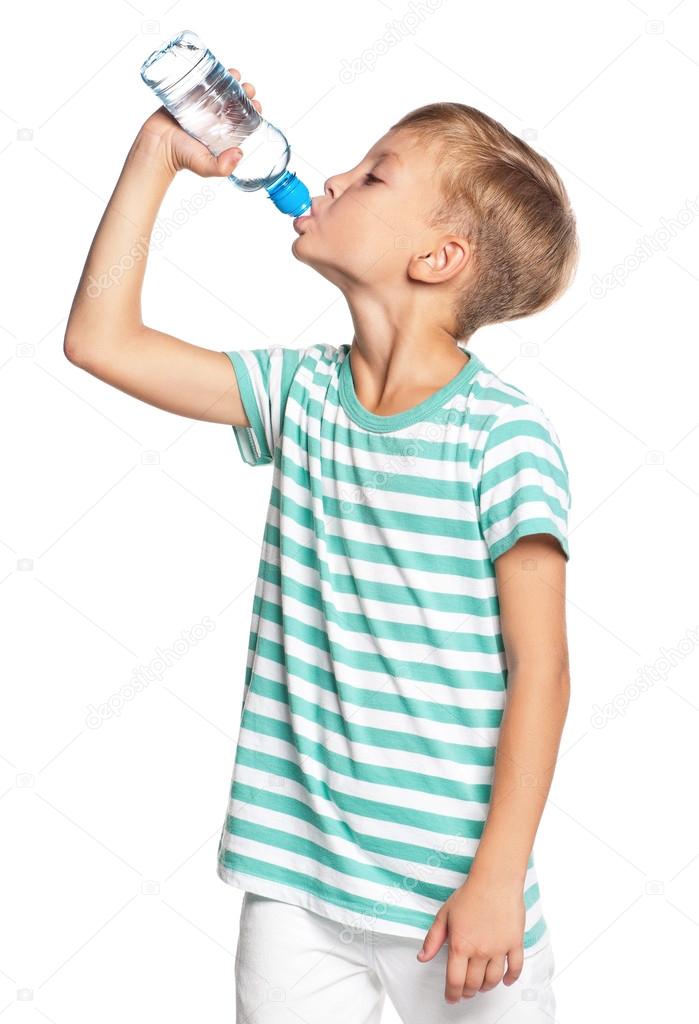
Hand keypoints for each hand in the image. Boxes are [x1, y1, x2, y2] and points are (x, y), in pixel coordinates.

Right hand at [138, 68, 262, 177]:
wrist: (156, 147)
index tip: (256, 104)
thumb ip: (222, 166)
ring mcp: (200, 107)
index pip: (242, 120)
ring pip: (219, 90)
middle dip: (244, 93)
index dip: (252, 111)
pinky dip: (208, 73)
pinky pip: (199, 82)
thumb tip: (240, 154)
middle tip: (247, 88)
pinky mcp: (186, 96)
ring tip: (235, 75)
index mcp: (223, 134)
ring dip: (230, 80)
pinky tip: (216, 67)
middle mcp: (214, 120)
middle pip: (234, 102)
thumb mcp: (206, 166)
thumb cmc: (182, 158)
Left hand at [416, 874, 525, 1003]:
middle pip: (474, 984)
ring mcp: (499, 949)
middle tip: (465, 991)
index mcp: (460, 945)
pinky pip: (515, 968)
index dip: (452, 994)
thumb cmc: (470, 894)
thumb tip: (422, 957)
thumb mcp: (444, 914)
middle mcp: (480, 951)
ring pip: (493, 980)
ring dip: (486, 987)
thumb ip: (433, 939)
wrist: (495, 880)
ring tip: (481, 986)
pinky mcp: (515, 943)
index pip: (455, 980)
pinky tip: (506, 980)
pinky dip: (511, 978)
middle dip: (468, 992)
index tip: (451, 998)